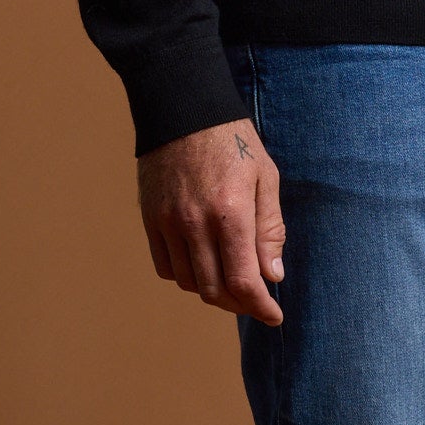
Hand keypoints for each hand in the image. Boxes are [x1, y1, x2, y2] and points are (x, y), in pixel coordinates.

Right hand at [137, 119, 286, 322]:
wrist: (183, 107)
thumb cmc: (233, 140)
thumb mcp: (266, 178)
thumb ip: (270, 229)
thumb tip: (272, 276)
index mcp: (231, 212)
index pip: (244, 281)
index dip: (260, 308)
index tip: (274, 316)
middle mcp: (195, 223)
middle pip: (214, 290)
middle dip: (239, 304)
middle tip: (255, 302)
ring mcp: (168, 222)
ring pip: (188, 282)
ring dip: (212, 292)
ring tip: (231, 283)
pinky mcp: (150, 219)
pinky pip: (165, 267)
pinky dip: (185, 276)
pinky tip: (202, 266)